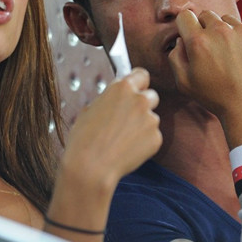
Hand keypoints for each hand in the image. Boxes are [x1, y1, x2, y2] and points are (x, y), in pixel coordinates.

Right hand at [62, 68, 161, 188]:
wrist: (90, 167)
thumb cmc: (84, 139)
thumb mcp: (90, 109)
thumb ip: (109, 100)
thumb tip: (116, 101)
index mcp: (122, 88)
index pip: (142, 74)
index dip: (139, 82)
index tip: (137, 88)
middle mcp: (140, 99)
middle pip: (151, 96)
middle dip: (142, 105)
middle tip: (128, 119)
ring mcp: (150, 119)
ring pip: (151, 118)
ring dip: (142, 126)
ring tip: (121, 140)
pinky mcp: (156, 138)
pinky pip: (152, 137)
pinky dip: (144, 143)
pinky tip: (127, 151)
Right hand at [168, 9, 241, 146]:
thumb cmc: (215, 97)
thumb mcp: (184, 82)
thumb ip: (175, 56)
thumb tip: (181, 39)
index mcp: (198, 41)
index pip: (185, 16)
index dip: (186, 26)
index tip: (191, 36)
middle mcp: (220, 31)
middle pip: (207, 15)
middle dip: (205, 28)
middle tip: (211, 50)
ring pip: (227, 21)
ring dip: (225, 32)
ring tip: (229, 56)